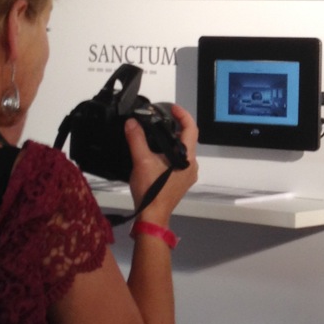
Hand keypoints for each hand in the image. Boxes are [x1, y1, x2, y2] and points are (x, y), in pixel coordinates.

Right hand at [125, 105, 199, 223]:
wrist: (152, 215)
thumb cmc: (151, 191)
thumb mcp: (141, 161)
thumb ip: (136, 139)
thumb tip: (132, 123)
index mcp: (187, 158)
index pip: (191, 129)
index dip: (183, 115)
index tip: (172, 108)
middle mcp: (191, 165)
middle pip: (188, 139)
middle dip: (175, 126)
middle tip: (161, 118)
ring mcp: (188, 174)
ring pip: (183, 150)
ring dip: (172, 140)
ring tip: (156, 133)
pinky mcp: (181, 181)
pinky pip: (179, 161)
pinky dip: (170, 152)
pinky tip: (157, 153)